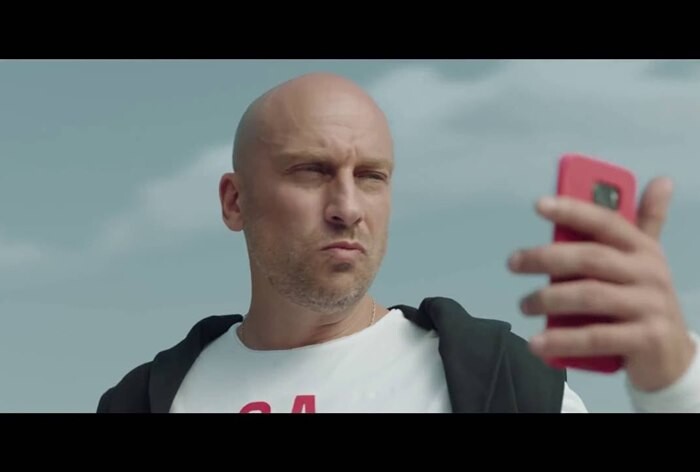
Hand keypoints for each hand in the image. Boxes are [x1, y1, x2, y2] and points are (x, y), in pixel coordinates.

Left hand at [508, 177, 695, 391]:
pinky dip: (562, 340)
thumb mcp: (645, 262)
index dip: (573, 210)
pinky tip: (538, 342)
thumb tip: (661, 180)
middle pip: (591, 258)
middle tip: (513, 263)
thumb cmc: (644, 300)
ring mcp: (649, 307)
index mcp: (643, 249)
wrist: (671, 356)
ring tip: (523, 305)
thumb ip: (645, 223)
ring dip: (548, 300)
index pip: (606, 222)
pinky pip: (596, 337)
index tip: (539, 205)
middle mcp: (649, 273)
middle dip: (546, 258)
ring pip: (589, 296)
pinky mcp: (645, 340)